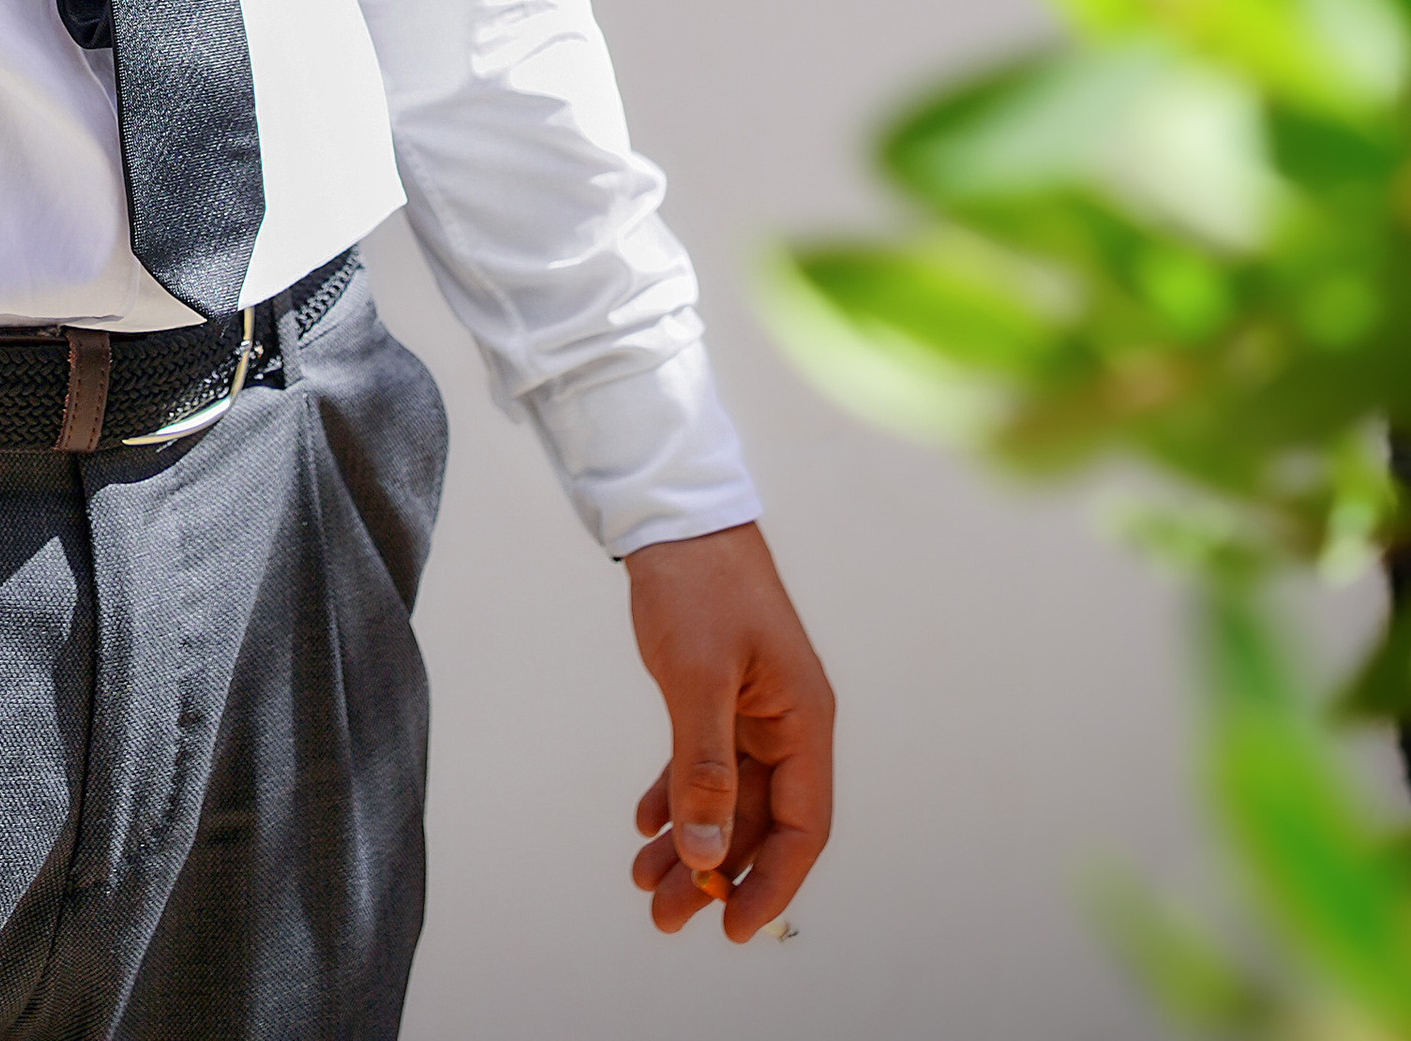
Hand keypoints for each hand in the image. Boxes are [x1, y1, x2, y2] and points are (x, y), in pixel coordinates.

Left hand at [623, 521, 832, 941]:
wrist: (675, 518)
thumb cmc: (700, 585)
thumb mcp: (699, 678)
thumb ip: (704, 769)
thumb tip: (708, 853)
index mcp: (803, 720)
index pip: (802, 825)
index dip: (772, 882)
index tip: (732, 927)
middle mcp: (787, 723)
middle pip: (758, 821)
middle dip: (713, 872)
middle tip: (663, 914)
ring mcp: (755, 712)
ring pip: (727, 799)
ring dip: (689, 840)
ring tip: (642, 878)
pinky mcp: (722, 698)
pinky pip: (705, 766)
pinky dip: (677, 795)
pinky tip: (645, 821)